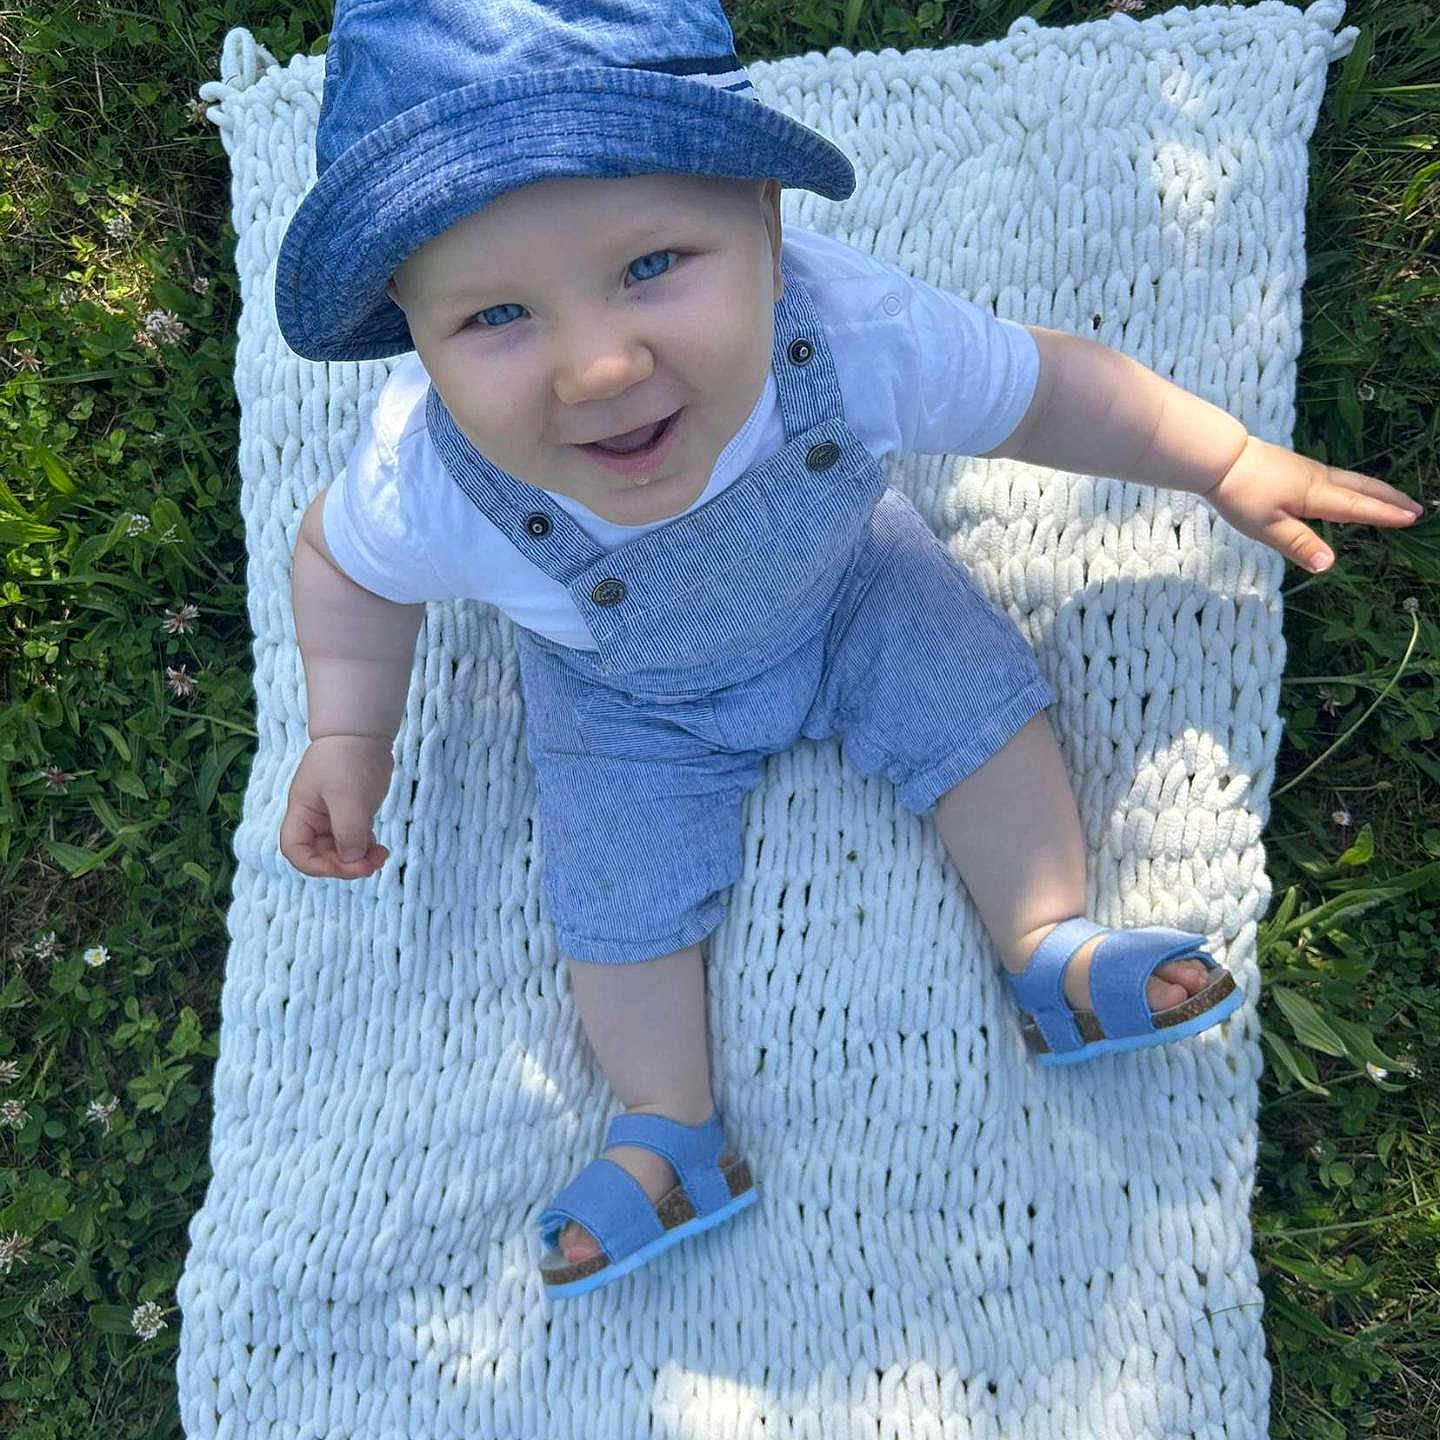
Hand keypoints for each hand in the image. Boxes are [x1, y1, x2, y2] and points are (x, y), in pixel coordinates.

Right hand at [279, 734, 394, 878]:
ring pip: (341, 850)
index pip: (296, 850)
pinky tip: (381, 849)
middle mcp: (314, 818)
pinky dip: (367, 848)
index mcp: (302, 813)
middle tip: (371, 866)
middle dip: (344, 865)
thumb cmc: (348, 759)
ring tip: (381, 858)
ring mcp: (334, 816)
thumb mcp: (348, 798)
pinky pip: (356, 840)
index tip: (342, 866)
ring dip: (359, 860)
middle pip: (321, 855)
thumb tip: (353, 859)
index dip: (315, 865)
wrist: (364, 732)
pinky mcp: (353, 813)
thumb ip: (348, 832)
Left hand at [1202, 435, 1422, 571]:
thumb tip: (1329, 564)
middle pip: (1363, 488)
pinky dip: (1355, 484)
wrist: (1220, 458)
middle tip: (1417, 508)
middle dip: (1391, 499)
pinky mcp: (1296, 467)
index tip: (1412, 518)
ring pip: (1351, 480)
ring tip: (1393, 499)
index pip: (1357, 507)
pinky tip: (1350, 490)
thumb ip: (1299, 544)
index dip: (1385, 514)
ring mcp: (1308, 470)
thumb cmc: (1242, 494)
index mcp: (1316, 495)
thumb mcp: (1268, 527)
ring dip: (1376, 489)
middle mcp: (1319, 479)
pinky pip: (1336, 477)